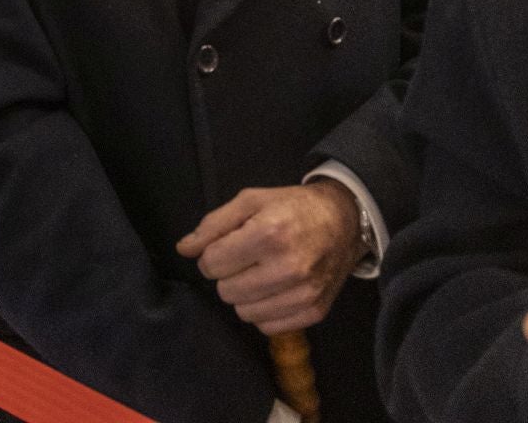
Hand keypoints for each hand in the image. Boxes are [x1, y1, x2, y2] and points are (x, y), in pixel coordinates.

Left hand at [177, 183, 360, 334]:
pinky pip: (267, 327)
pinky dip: (265, 311)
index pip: (212, 264)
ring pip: (244, 313)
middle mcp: (288, 267)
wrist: (343, 220)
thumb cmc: (292, 207)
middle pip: (226, 291)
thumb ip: (213, 225)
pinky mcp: (314, 312)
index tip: (227, 247)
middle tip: (246, 259)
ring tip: (261, 273)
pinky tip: (275, 289)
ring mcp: (304, 293)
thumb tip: (184, 249)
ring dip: (245, 295)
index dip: (212, 255)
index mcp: (269, 233)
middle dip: (229, 275)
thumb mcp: (251, 201)